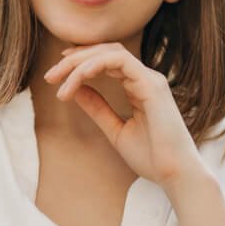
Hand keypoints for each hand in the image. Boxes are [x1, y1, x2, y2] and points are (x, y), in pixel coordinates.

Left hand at [41, 42, 204, 187]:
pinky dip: (94, 65)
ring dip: (80, 62)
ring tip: (58, 79)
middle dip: (74, 59)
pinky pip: (119, 62)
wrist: (175, 174)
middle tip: (50, 76)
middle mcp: (145, 78)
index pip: (107, 60)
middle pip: (106, 51)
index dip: (81, 61)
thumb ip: (98, 109)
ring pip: (110, 52)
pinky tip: (78, 79)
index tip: (57, 74)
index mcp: (139, 87)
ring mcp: (150, 79)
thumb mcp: (115, 130)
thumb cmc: (152, 157)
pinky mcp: (152, 86)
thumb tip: (76, 91)